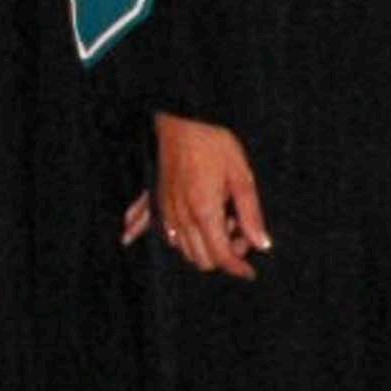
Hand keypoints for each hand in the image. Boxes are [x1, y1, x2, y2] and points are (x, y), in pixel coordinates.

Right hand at [152, 115, 268, 278]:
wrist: (183, 118)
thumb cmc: (213, 143)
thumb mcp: (241, 176)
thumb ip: (251, 214)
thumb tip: (261, 244)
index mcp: (204, 213)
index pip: (220, 256)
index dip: (237, 268)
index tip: (249, 272)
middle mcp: (181, 217)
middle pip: (201, 258)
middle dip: (224, 253)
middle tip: (241, 231)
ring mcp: (165, 209)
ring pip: (182, 247)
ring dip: (202, 243)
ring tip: (222, 219)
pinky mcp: (156, 197)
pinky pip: (145, 222)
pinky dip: (146, 231)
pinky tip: (128, 235)